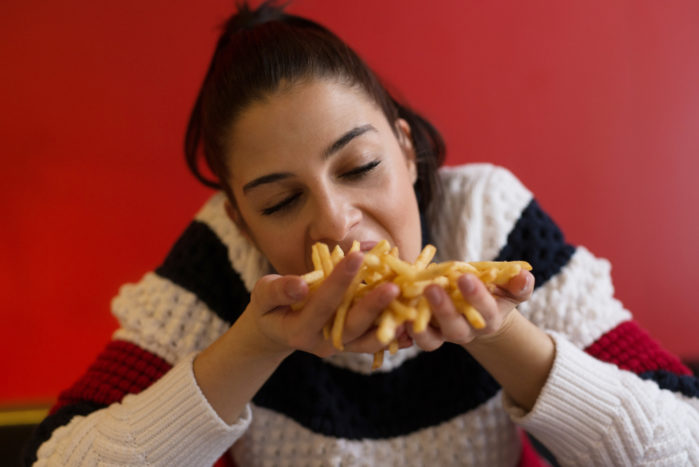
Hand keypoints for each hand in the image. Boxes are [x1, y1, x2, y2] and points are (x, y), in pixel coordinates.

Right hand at [238, 252, 404, 358]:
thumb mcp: (263, 294)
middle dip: (372, 305)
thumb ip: (278, 289)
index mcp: (298, 330)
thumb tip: (300, 285)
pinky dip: (394, 332)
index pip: (323, 303)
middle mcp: (322, 343)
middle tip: (393, 286)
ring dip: (390, 322)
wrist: (276, 329)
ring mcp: (339, 346)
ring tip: (409, 303)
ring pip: (368, 338)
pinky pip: (375, 340)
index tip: (356, 256)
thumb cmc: (269, 305)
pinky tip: (411, 320)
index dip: (339, 280)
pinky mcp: (351, 343)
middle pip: (352, 325)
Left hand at [407, 269, 534, 350]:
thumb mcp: (509, 287)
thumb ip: (518, 283)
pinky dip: (402, 328)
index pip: (485, 311)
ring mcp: (442, 335)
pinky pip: (412, 336)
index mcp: (488, 320)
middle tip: (433, 288)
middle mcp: (464, 331)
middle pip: (455, 328)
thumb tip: (524, 276)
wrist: (475, 309)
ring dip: (419, 325)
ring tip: (407, 308)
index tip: (465, 277)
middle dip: (444, 310)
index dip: (476, 297)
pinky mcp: (423, 332)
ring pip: (431, 339)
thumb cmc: (494, 293)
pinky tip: (394, 311)